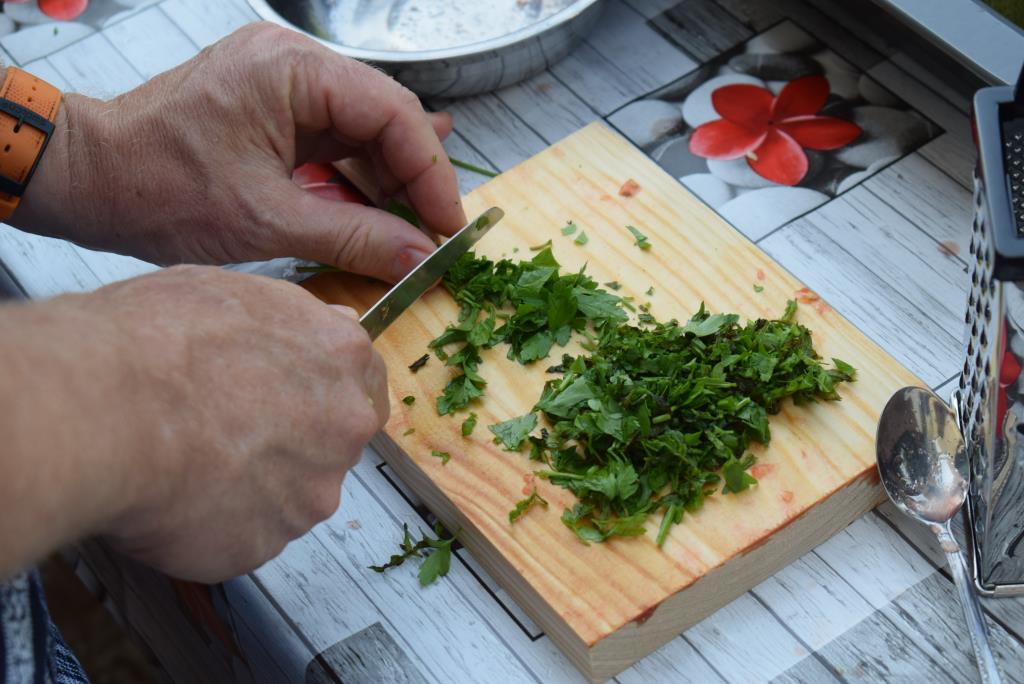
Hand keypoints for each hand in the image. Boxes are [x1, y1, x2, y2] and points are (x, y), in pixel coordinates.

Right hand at [7, 266, 387, 581]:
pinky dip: (216, 525)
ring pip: (289, 496)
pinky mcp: (265, 545)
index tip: (296, 403)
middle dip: (290, 444)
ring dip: (251, 487)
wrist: (103, 408)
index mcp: (341, 356)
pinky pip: (245, 536)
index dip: (323, 394)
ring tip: (188, 465)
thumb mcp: (234, 292)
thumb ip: (292, 322)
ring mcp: (309, 494)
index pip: (362, 383)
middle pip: (330, 444)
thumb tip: (314, 329)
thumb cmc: (154, 340)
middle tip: (229, 435)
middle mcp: (343, 428)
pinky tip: (176, 499)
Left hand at [13, 22, 466, 282]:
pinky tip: (380, 206)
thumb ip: (355, 237)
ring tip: (414, 230)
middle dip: (412, 179)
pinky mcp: (272, 108)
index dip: (430, 173)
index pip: (393, 113)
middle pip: (384, 118)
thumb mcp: (268, 221)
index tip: (449, 225)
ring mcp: (282, 83)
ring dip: (387, 182)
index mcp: (293, 71)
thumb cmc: (157, 188)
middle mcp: (293, 64)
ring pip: (362, 131)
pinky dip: (355, 179)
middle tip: (436, 234)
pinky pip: (333, 140)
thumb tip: (420, 257)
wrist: (88, 179)